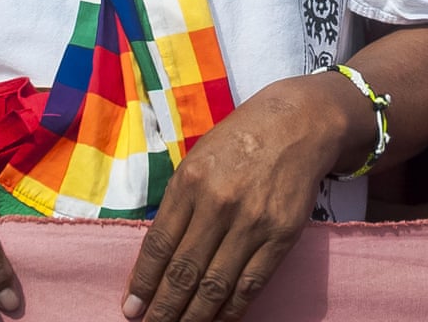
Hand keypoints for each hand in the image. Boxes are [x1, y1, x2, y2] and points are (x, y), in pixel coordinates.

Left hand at [122, 76, 347, 321]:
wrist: (296, 124)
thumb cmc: (239, 140)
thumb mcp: (198, 157)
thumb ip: (179, 201)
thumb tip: (159, 254)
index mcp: (190, 181)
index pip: (159, 244)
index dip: (143, 282)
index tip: (130, 307)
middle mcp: (218, 203)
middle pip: (184, 271)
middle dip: (162, 308)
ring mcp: (252, 221)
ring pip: (215, 285)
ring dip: (193, 317)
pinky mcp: (281, 235)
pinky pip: (251, 284)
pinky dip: (231, 310)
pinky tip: (216, 321)